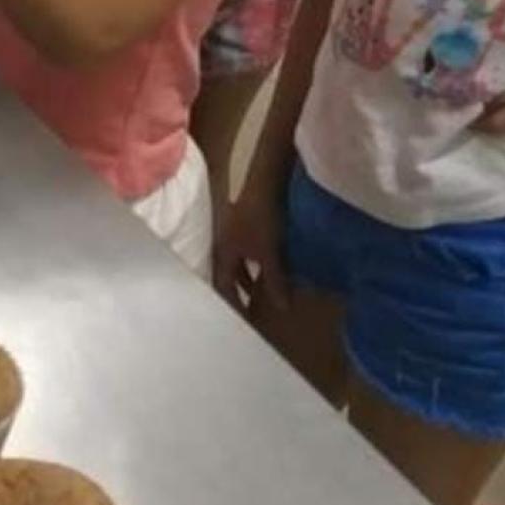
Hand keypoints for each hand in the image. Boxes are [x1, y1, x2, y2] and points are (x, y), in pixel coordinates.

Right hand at [213, 168, 291, 316]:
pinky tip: (269, 266)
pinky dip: (256, 264)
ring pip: (237, 263)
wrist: (264, 181)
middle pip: (227, 276)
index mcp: (223, 255)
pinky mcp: (244, 225)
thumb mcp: (269, 254)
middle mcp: (223, 245)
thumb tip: (281, 308)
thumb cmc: (262, 219)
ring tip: (258, 292)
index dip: (233, 306)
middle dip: (237, 293)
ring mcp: (233, 233)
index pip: (223, 288)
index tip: (241, 323)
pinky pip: (247, 252)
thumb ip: (273, 281)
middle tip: (247, 310)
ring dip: (247, 278)